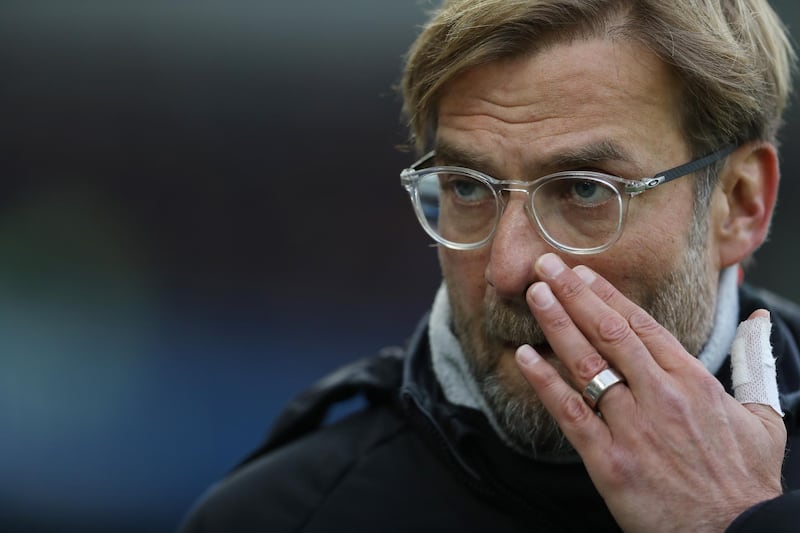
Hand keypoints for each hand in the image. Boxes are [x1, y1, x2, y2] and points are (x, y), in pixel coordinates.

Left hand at [514, 253, 785, 531]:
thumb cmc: (746, 481)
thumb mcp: (764, 418)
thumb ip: (754, 363)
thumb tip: (758, 318)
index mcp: (693, 382)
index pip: (641, 325)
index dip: (606, 295)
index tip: (582, 272)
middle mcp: (660, 397)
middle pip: (609, 332)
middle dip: (574, 294)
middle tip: (545, 265)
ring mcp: (633, 428)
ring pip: (587, 364)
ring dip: (556, 324)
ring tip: (534, 294)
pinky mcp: (611, 461)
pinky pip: (571, 413)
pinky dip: (545, 383)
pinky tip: (525, 357)